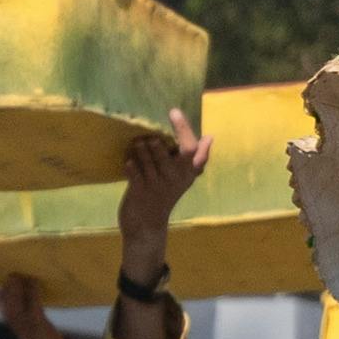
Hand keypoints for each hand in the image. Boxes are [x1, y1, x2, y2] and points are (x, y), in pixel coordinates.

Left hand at [115, 115, 209, 280]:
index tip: (173, 111)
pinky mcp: (139, 192)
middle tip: (146, 134)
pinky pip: (134, 173)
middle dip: (154, 142)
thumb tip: (210, 137)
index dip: (182, 129)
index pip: (190, 148)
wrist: (147, 226)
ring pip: (147, 160)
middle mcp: (174, 179)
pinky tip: (128, 161)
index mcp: (186, 173)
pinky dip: (130, 165)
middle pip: (165, 152)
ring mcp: (156, 186)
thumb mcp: (184, 179)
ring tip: (135, 143)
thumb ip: (196, 159)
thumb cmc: (165, 196)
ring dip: (139, 149)